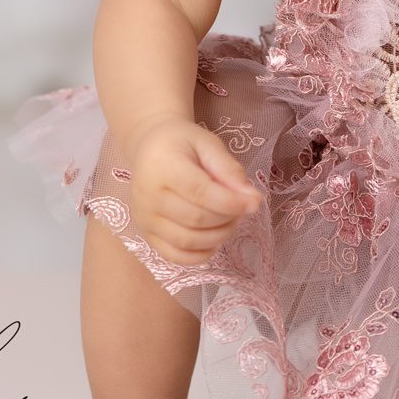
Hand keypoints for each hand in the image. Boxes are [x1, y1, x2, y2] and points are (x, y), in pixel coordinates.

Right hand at [126, 117, 261, 265]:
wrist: (149, 147)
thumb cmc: (181, 143)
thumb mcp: (207, 143)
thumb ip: (229, 170)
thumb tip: (252, 199)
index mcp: (162, 166)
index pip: (200, 192)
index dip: (230, 202)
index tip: (254, 203)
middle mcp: (148, 196)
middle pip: (196, 219)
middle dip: (227, 218)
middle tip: (242, 208)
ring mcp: (145, 218)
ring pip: (188, 241)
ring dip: (218, 236)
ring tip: (230, 220)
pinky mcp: (146, 234)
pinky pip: (176, 255)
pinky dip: (200, 255)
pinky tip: (213, 239)